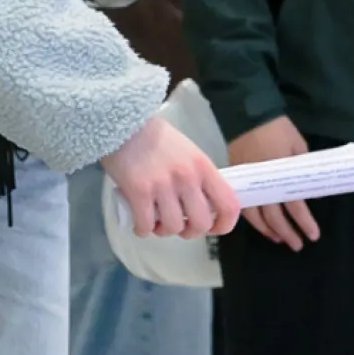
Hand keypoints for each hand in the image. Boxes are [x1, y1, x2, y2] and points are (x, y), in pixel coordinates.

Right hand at [101, 116, 239, 240]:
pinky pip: (146, 225)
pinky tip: (140, 223)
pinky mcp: (139, 191)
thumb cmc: (157, 139)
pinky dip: (143, 230)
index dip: (225, 224)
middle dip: (191, 231)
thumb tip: (203, 206)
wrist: (124, 123)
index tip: (214, 227)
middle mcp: (188, 177)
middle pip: (201, 223)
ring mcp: (163, 185)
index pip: (229, 204)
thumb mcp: (189, 153)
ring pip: (173, 227)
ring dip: (164, 231)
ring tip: (156, 222)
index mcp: (204, 167)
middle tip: (180, 225)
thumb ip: (198, 177)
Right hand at [229, 114, 319, 250]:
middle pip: (274, 216)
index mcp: (280, 175)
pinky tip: (259, 224)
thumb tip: (310, 188)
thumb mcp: (298, 145)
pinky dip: (252, 218)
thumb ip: (302, 167)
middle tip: (297, 245)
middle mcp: (262, 183)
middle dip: (286, 232)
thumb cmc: (278, 128)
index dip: (305, 222)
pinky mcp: (238, 178)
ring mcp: (247, 182)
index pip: (295, 205)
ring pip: (255, 216)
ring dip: (268, 230)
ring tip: (279, 239)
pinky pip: (244, 205)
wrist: (248, 113)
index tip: (313, 235)